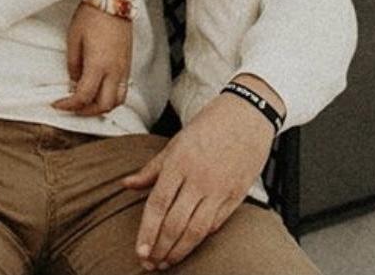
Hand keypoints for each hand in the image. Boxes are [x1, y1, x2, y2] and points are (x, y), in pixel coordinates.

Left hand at [52, 1, 132, 116]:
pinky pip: (123, 89)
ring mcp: (124, 67)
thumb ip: (73, 63)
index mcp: (98, 64)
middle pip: (104, 105)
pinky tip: (100, 90)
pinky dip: (112, 97)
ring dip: (102, 107)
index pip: (84, 96)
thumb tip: (74, 80)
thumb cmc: (93, 14)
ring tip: (88, 103)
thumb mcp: (74, 37)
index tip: (58, 104)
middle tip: (73, 107)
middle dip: (87, 111)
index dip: (69, 104)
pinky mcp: (128, 63)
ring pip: (117, 101)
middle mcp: (114, 70)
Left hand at [120, 93, 274, 269]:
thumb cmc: (210, 125)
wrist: (248, 114)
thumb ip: (151, 168)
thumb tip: (126, 184)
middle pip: (175, 222)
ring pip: (196, 230)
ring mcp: (219, 189)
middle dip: (160, 248)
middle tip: (150, 264)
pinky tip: (190, 246)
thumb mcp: (176, 141)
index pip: (157, 204)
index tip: (140, 251)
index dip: (147, 232)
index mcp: (179, 162)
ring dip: (179, 250)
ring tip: (167, 262)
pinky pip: (215, 223)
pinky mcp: (236, 195)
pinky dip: (201, 238)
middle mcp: (198, 178)